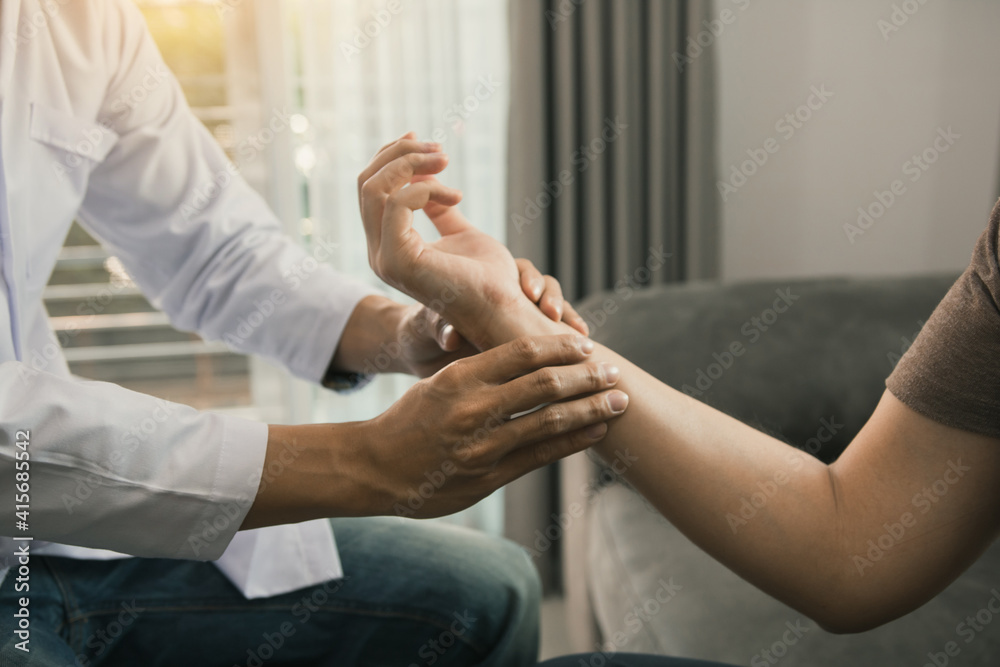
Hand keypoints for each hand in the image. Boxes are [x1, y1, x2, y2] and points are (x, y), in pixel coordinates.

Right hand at [357, 334, 627, 517]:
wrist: (375, 468)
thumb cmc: (410, 420)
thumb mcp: (438, 382)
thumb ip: (480, 370)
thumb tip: (528, 357)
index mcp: (460, 377)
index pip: (522, 353)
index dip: (560, 347)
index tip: (585, 345)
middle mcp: (474, 409)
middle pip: (544, 385)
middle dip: (587, 376)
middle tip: (614, 371)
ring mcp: (483, 445)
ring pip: (549, 420)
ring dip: (591, 409)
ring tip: (618, 402)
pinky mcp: (489, 476)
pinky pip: (540, 455)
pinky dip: (572, 441)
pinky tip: (595, 431)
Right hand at [358, 132, 532, 348]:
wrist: (501, 308)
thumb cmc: (487, 276)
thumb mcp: (459, 231)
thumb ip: (438, 206)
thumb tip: (429, 174)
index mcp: (388, 246)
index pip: (370, 190)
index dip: (391, 158)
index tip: (422, 141)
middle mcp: (378, 253)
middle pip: (366, 183)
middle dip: (400, 154)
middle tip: (439, 149)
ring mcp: (385, 258)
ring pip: (375, 188)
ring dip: (412, 162)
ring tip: (445, 160)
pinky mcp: (399, 261)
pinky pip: (398, 202)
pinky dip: (428, 188)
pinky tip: (456, 196)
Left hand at [396, 259, 588, 376]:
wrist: (420, 351)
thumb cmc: (421, 332)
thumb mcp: (426, 328)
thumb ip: (439, 328)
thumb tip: (451, 339)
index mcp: (481, 278)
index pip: (515, 269)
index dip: (527, 278)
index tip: (530, 293)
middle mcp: (502, 290)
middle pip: (538, 282)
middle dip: (549, 293)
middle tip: (548, 310)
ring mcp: (515, 310)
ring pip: (550, 301)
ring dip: (561, 310)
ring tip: (569, 328)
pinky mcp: (524, 334)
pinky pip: (554, 326)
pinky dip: (568, 328)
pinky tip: (580, 337)